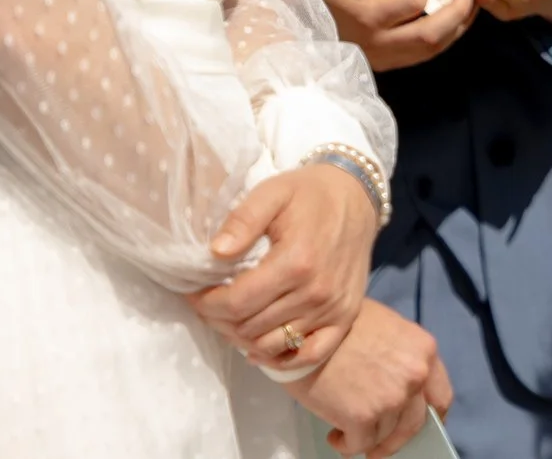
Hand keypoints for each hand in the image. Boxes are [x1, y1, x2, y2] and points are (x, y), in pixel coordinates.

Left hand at [189, 163, 381, 374]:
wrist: (358, 196)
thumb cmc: (310, 193)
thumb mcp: (272, 192)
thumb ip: (243, 220)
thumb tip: (214, 253)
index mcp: (296, 261)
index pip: (237, 302)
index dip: (206, 303)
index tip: (193, 293)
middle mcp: (316, 292)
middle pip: (250, 327)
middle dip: (219, 319)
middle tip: (209, 303)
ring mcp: (332, 309)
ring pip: (272, 344)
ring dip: (243, 338)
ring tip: (231, 318)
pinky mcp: (346, 317)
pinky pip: (310, 354)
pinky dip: (281, 359)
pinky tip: (260, 348)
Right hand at [289, 300, 451, 458]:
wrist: (301, 329)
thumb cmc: (337, 324)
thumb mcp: (385, 328)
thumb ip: (402, 358)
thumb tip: (401, 389)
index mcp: (424, 351)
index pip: (440, 396)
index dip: (428, 416)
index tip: (415, 425)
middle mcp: (415, 375)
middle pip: (415, 423)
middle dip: (396, 437)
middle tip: (378, 442)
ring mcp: (391, 398)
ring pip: (386, 435)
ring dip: (368, 437)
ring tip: (345, 429)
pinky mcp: (363, 417)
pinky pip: (360, 444)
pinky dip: (347, 444)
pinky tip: (335, 434)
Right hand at [309, 0, 476, 71]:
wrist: (296, 25)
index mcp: (366, 19)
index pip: (412, 3)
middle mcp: (378, 44)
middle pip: (431, 35)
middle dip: (459, 12)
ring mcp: (385, 58)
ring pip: (432, 49)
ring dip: (459, 27)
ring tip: (472, 4)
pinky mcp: (388, 64)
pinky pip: (424, 55)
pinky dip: (446, 38)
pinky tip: (455, 21)